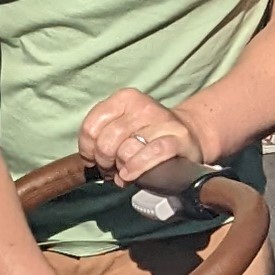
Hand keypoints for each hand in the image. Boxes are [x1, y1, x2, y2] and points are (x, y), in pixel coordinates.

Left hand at [76, 90, 204, 190]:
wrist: (187, 137)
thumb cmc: (147, 138)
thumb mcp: (121, 129)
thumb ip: (101, 138)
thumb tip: (88, 160)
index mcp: (124, 99)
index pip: (91, 127)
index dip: (87, 150)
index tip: (93, 160)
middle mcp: (143, 105)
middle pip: (106, 141)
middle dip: (104, 162)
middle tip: (111, 169)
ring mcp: (162, 120)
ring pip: (127, 149)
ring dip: (121, 168)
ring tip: (124, 173)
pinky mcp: (179, 137)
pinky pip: (152, 153)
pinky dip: (138, 167)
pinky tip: (131, 175)